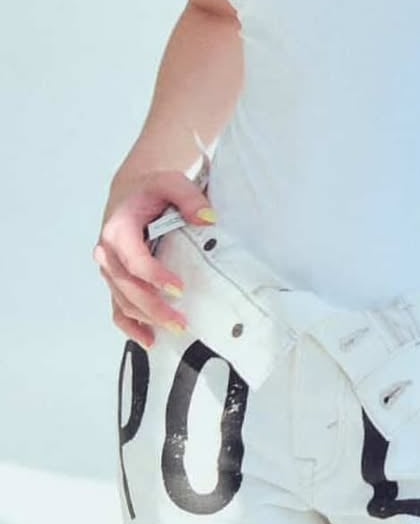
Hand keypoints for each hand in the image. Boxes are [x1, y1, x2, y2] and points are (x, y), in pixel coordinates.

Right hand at [92, 170, 214, 349]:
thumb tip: (208, 218)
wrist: (133, 191)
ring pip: (123, 301)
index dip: (155, 277)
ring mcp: (109, 270)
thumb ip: (190, 198)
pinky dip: (130, 326)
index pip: (135, 261)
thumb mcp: (172, 183)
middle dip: (153, 308)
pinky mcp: (115, 280)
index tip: (179, 289)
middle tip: (180, 322)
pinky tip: (149, 339)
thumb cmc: (153, 189)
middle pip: (128, 288)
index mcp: (118, 230)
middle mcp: (107, 253)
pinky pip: (117, 308)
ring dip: (146, 319)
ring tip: (175, 330)